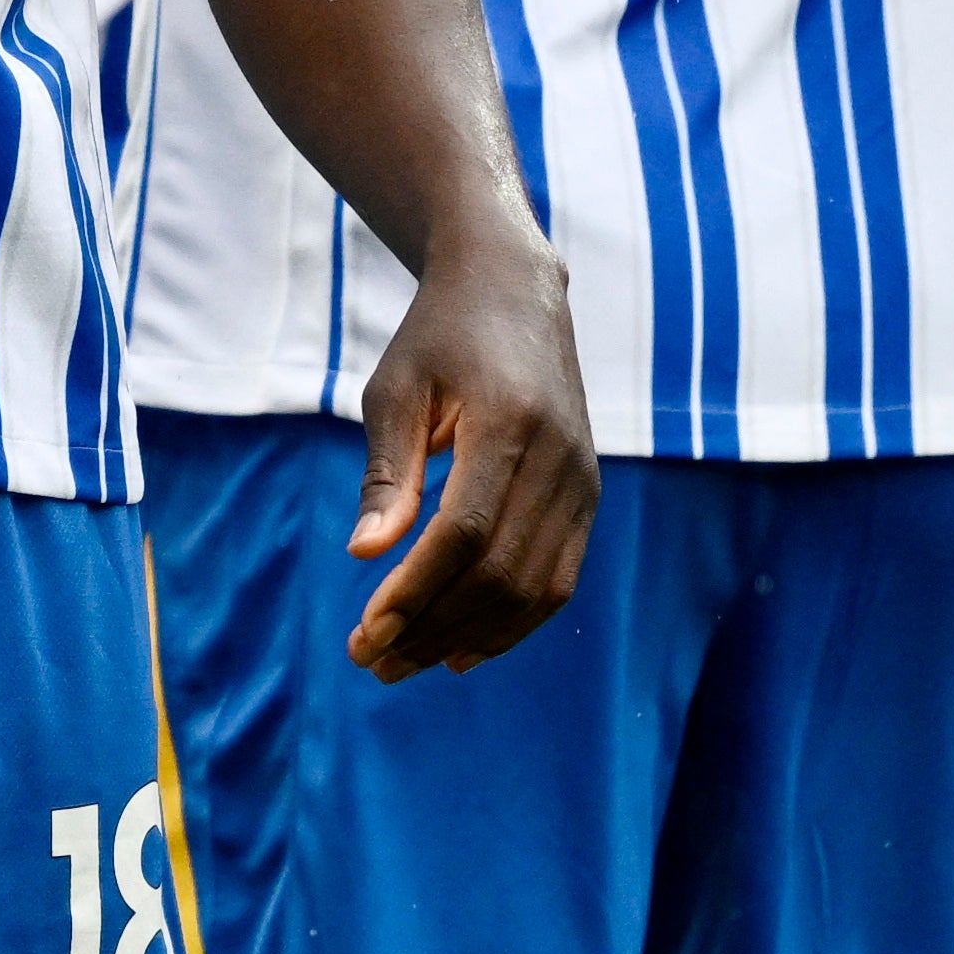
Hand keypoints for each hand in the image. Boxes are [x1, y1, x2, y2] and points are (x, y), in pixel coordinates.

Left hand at [345, 215, 596, 679]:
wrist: (515, 291)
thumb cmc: (439, 337)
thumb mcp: (396, 389)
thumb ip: (387, 474)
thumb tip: (364, 557)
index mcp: (508, 425)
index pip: (464, 534)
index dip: (416, 592)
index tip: (365, 631)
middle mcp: (559, 460)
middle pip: (499, 573)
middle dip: (433, 627)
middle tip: (370, 661)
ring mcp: (583, 482)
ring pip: (534, 588)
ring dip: (469, 636)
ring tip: (406, 662)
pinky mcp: (588, 496)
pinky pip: (558, 578)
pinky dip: (513, 622)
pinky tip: (463, 647)